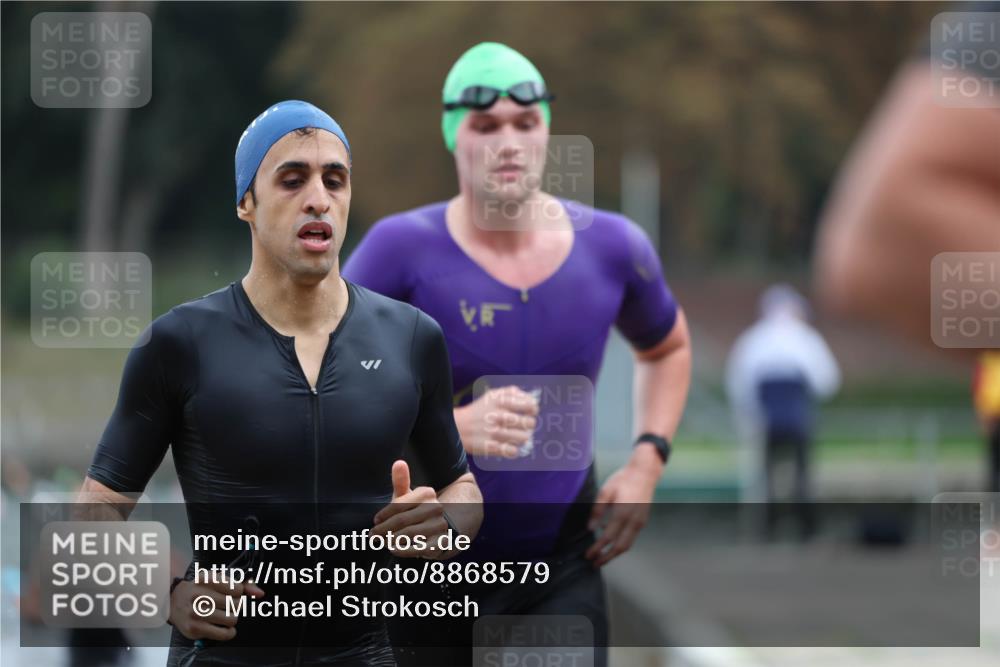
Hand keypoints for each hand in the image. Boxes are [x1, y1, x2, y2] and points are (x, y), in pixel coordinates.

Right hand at [169, 576, 264, 640]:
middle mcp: (200, 596)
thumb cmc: (200, 589)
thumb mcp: (218, 580)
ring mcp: (196, 613)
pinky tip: (226, 628)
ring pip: (232, 619)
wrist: (173, 601)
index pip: (238, 589)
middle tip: (227, 606)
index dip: (238, 593)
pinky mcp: (195, 629)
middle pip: (236, 605)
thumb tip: (260, 593)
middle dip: (236, 606)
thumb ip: (242, 584)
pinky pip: (223, 634)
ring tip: (225, 616)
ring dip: (232, 619)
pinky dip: (229, 632)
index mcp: (207, 580)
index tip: (231, 594)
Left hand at [372, 461, 451, 558]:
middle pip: (402, 520)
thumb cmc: (418, 511)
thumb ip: (401, 481)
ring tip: (383, 541)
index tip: (375, 521)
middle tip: (373, 536)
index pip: (399, 504)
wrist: (442, 528)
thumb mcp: (410, 496)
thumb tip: (398, 463)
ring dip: (391, 540)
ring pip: (408, 534)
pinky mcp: (440, 543)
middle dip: (384, 529)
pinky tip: (394, 548)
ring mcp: (439, 526)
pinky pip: (417, 549)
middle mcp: (435, 508)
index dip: (384, 514)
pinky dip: (402, 550)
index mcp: (426, 493)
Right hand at [454, 386, 538, 457]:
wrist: (456, 427)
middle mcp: (498, 416)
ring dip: (522, 437)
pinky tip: (509, 446)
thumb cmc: (478, 411)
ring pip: (524, 438)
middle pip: (529, 423)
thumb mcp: (492, 396)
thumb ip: (511, 393)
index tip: (530, 412)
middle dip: (529, 425)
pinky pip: (512, 451)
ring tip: (516, 436)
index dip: (533, 409)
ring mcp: (494, 432)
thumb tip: (531, 397)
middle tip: (522, 425)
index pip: (529, 405)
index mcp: (500, 401)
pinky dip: (513, 450)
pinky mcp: (490, 447)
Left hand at [585, 445, 662, 566]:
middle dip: (607, 558)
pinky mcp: (642, 521)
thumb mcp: (606, 491)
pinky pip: (631, 537)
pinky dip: (621, 544)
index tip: (588, 556)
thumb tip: (590, 528)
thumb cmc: (623, 480)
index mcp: (622, 514)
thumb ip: (597, 511)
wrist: (644, 474)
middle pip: (620, 547)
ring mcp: (640, 523)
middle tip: (595, 564)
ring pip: (627, 545)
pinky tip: (611, 541)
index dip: (597, 549)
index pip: (607, 538)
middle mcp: (633, 522)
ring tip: (602, 558)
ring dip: (615, 554)